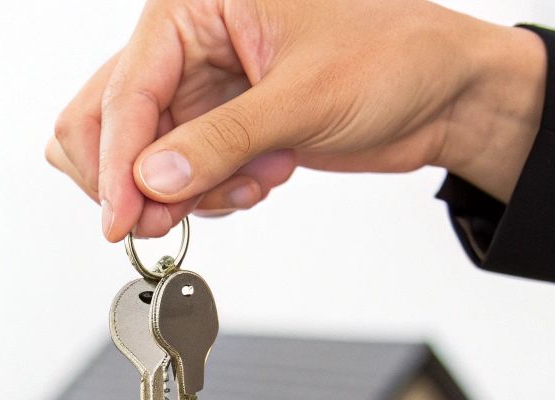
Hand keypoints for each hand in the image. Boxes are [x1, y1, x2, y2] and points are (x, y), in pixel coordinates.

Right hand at [48, 0, 547, 239]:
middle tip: (160, 222)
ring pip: (140, 155)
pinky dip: (207, 194)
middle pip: (107, 119)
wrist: (446, 93)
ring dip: (179, 191)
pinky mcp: (219, 125)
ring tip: (245, 188)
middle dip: (133, 178)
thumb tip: (151, 178)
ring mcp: (201, 87)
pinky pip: (178, 174)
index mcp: (196, 3)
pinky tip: (262, 180)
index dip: (118, 161)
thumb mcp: (305, 98)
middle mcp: (188, 41)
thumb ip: (222, 140)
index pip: (130, 88)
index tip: (120, 218)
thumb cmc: (394, 57)